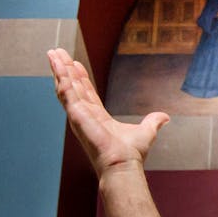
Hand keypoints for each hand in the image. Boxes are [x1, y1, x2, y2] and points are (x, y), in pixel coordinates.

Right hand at [48, 48, 168, 176]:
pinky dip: (60, 76)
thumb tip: (165, 117)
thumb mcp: (146, 132)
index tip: (75, 64)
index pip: (86, 93)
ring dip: (59, 69)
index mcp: (98, 118)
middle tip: (57, 53)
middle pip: (72, 86)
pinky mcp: (75, 113)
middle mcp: (84, 115)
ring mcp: (78, 114)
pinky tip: (56, 64)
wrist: (123, 164)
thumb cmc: (131, 154)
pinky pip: (65, 91)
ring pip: (65, 86)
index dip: (80, 78)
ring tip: (52, 53)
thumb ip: (153, 122)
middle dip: (65, 69)